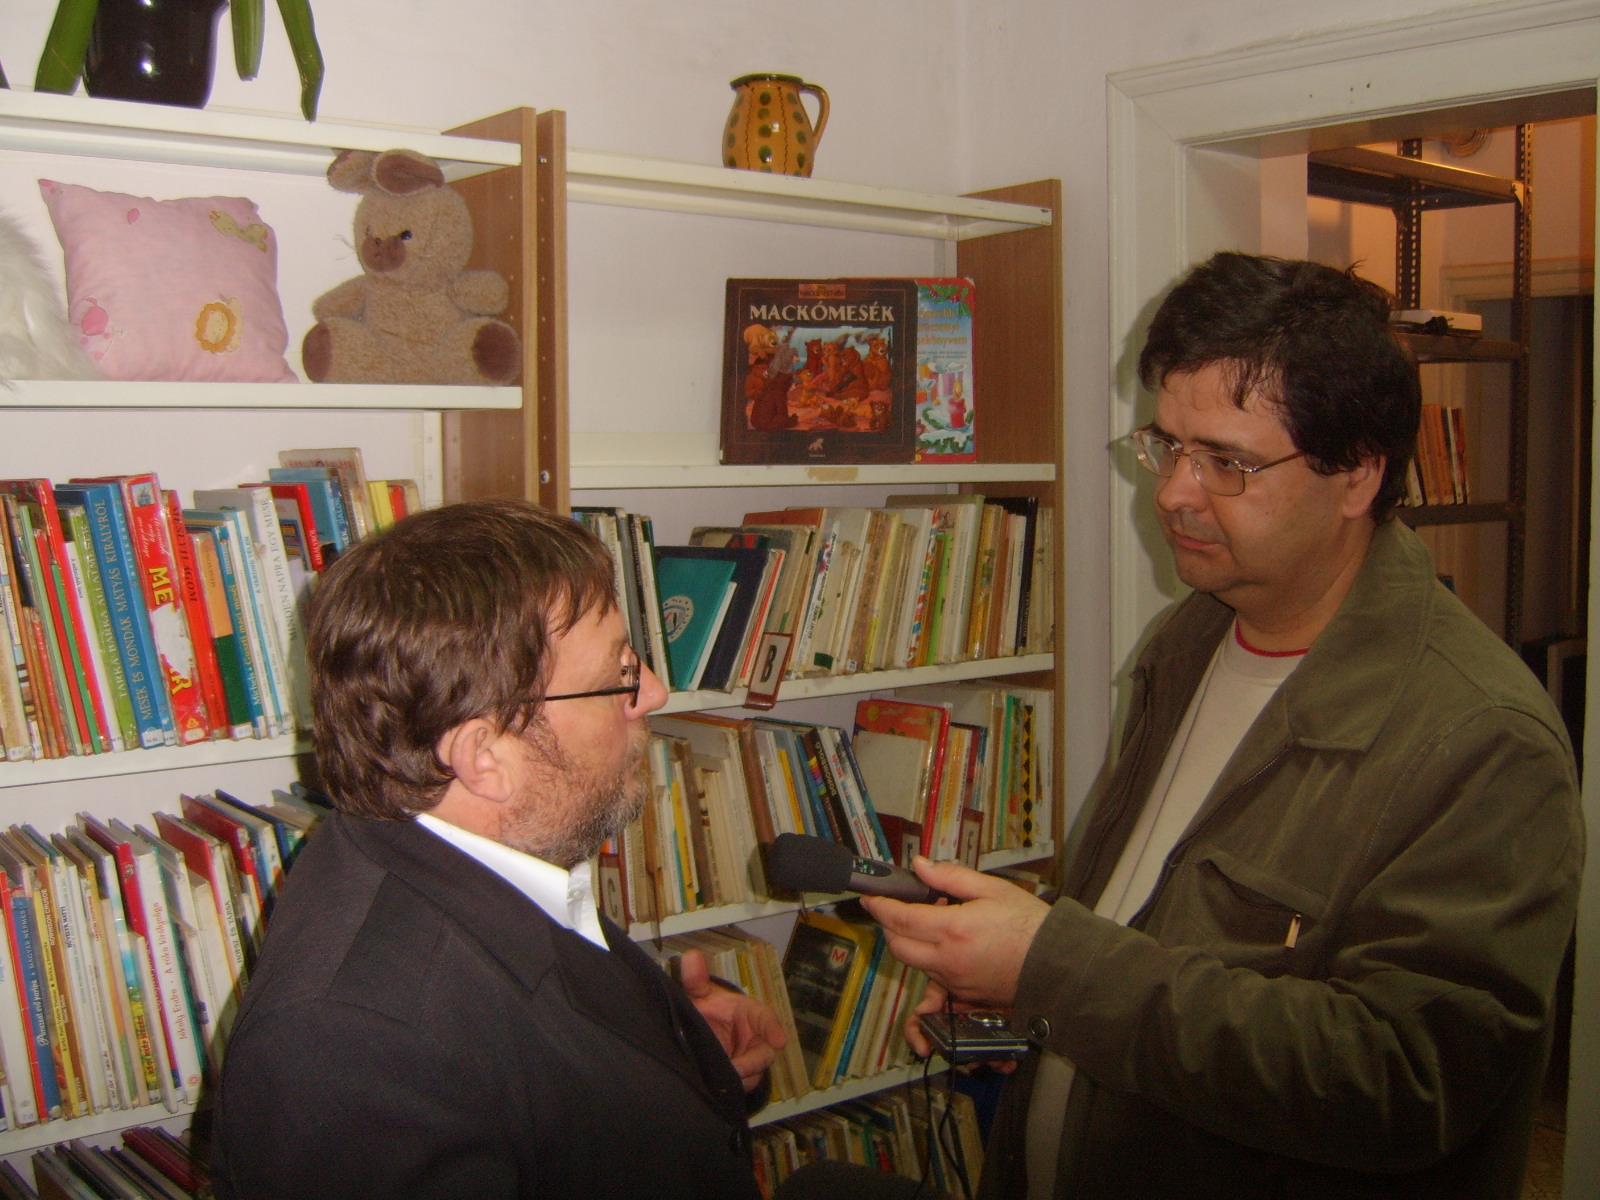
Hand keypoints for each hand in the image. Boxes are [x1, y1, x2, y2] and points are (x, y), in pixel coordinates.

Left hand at [677, 948, 787, 1091]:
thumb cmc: (709, 1011)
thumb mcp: (700, 995)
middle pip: (764, 1055)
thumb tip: (690, 957)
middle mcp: (756, 1040)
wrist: (703, 1034)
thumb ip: (695, 980)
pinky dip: (728, 1089)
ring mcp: (750, 1063)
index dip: (773, 1029)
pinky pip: (740, 1088)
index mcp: (751, 1015)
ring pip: (752, 1076)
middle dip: (752, 1064)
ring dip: (738, 1078)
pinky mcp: (742, 1081)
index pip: (766, 1019)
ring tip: (716, 1078)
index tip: (779, 1040)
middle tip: (734, 1069)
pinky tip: (713, 1087)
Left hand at [860, 857, 1048, 1007]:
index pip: (900, 919)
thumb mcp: (991, 888)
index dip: (880, 906)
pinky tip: (944, 943)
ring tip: (923, 922)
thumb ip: (950, 877)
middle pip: (897, 946)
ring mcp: (954, 981)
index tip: (870, 897)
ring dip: (908, 943)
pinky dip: (928, 959)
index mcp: (953, 929)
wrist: (1056, 965)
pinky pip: (933, 976)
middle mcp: (948, 960)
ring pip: (914, 963)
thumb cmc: (1029, 925)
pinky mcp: (963, 995)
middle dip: (888, 926)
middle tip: (892, 908)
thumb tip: (921, 866)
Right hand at [905, 982, 1020, 1072]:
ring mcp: (976, 1032)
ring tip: (995, 1060)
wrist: (1015, 975)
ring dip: (983, 1061)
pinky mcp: (995, 1037)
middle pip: (949, 1047)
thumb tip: (921, 1009)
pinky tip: (1008, 1061)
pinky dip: (1002, 1061)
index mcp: (943, 1010)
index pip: (919, 1023)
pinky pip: (995, 1056)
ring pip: (972, 1056)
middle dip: (958, 1057)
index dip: (915, 1036)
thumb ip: (936, 992)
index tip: (924, 1049)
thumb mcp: (954, 980)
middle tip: (970, 1060)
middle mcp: (957, 1024)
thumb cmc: (982, 973)